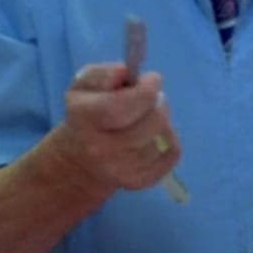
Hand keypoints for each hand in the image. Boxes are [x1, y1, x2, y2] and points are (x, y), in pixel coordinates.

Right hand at [51, 63, 181, 195]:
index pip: (120, 107)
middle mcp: (100, 148)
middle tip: (153, 98)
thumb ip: (102, 74)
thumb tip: (124, 71)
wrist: (80, 159)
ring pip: (163, 137)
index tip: (153, 79)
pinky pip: (172, 153)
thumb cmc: (87, 114)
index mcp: (84, 118)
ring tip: (148, 117)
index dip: (145, 91)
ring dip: (163, 122)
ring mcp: (121, 169)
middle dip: (159, 104)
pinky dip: (169, 140)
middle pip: (152, 121)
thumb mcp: (83, 86)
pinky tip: (153, 136)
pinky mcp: (139, 181)